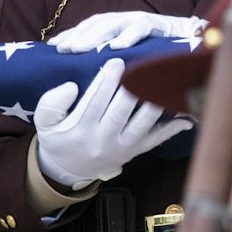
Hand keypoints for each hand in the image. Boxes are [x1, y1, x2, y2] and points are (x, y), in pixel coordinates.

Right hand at [34, 58, 190, 188]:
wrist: (70, 169)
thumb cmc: (60, 137)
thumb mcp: (45, 123)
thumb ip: (52, 103)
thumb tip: (72, 86)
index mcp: (80, 128)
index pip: (94, 102)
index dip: (106, 82)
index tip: (116, 62)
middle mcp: (103, 139)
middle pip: (121, 112)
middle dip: (133, 89)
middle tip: (145, 67)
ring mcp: (123, 147)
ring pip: (143, 125)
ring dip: (156, 105)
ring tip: (166, 85)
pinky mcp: (137, 150)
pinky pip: (156, 139)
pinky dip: (172, 128)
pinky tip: (186, 116)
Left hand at [50, 11, 202, 53]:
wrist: (200, 45)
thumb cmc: (164, 57)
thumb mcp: (135, 59)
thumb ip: (116, 61)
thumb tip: (89, 73)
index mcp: (118, 27)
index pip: (89, 28)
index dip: (71, 35)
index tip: (52, 48)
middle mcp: (127, 20)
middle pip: (96, 23)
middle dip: (77, 35)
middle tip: (62, 49)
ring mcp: (143, 20)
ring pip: (113, 23)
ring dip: (95, 36)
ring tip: (80, 49)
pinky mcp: (160, 24)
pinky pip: (141, 28)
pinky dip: (128, 36)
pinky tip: (116, 48)